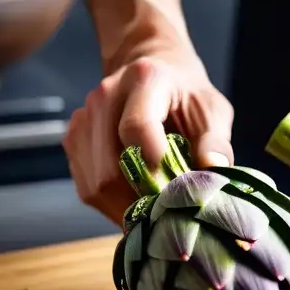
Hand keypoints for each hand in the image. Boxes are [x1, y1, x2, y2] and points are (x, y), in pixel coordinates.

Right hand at [63, 46, 233, 224]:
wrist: (156, 72)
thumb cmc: (187, 95)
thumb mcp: (212, 110)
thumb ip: (215, 140)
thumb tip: (214, 170)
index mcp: (145, 80)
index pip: (136, 126)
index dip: (152, 165)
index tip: (174, 190)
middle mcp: (106, 96)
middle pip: (111, 166)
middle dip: (143, 200)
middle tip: (172, 217)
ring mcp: (85, 118)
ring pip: (95, 183)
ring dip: (127, 208)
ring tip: (157, 213)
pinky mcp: (74, 140)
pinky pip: (87, 187)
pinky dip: (113, 204)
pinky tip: (137, 202)